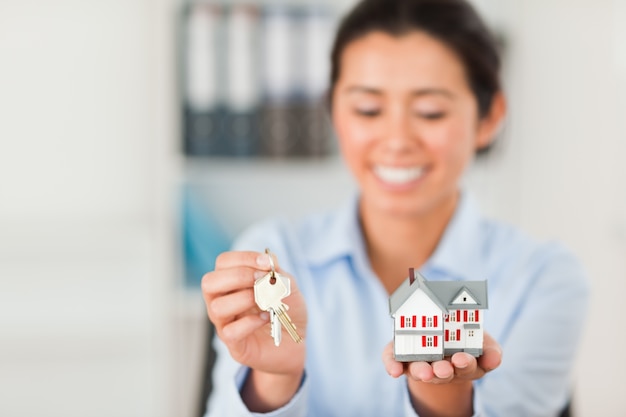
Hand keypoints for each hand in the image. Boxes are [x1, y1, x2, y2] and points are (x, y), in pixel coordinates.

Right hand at [201, 251, 307, 410]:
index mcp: (231, 282)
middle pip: (209, 282)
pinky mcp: (234, 344)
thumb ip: (277, 272)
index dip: (243, 258)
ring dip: (244, 299)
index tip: (266, 263)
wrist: (295, 341)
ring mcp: (225, 323)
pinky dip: (251, 322)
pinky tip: (266, 318)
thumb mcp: (286, 285)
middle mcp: (222, 301)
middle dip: (238, 276)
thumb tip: (268, 259)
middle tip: (261, 280)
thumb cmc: (286, 309)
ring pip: (217, 307)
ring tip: (264, 301)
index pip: (223, 262)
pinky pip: (230, 332)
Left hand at [382, 332, 501, 416]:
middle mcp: (441, 368)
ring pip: (420, 371)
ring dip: (422, 373)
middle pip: (443, 374)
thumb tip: (495, 359)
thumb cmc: (462, 338)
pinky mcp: (401, 357)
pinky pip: (395, 362)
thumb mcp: (481, 341)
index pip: (468, 368)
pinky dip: (393, 366)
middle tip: (444, 368)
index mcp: (463, 364)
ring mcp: (421, 364)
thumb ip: (490, 351)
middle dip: (443, 372)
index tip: (463, 358)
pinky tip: (394, 371)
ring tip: (425, 372)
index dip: (466, 364)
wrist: (436, 328)